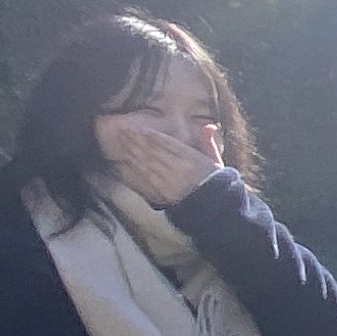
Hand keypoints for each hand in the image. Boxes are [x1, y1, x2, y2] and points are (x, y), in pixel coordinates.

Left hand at [102, 115, 225, 210]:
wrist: (212, 209)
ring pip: (144, 163)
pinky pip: (142, 180)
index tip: (138, 128)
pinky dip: (131, 171)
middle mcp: (175, 169)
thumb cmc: (214, 184)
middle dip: (135, 140)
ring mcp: (165, 182)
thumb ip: (208, 143)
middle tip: (122, 131)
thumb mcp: (215, 161)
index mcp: (190, 159)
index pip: (165, 143)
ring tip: (121, 142)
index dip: (149, 135)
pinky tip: (123, 164)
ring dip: (131, 152)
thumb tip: (210, 126)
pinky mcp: (159, 194)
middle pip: (150, 151)